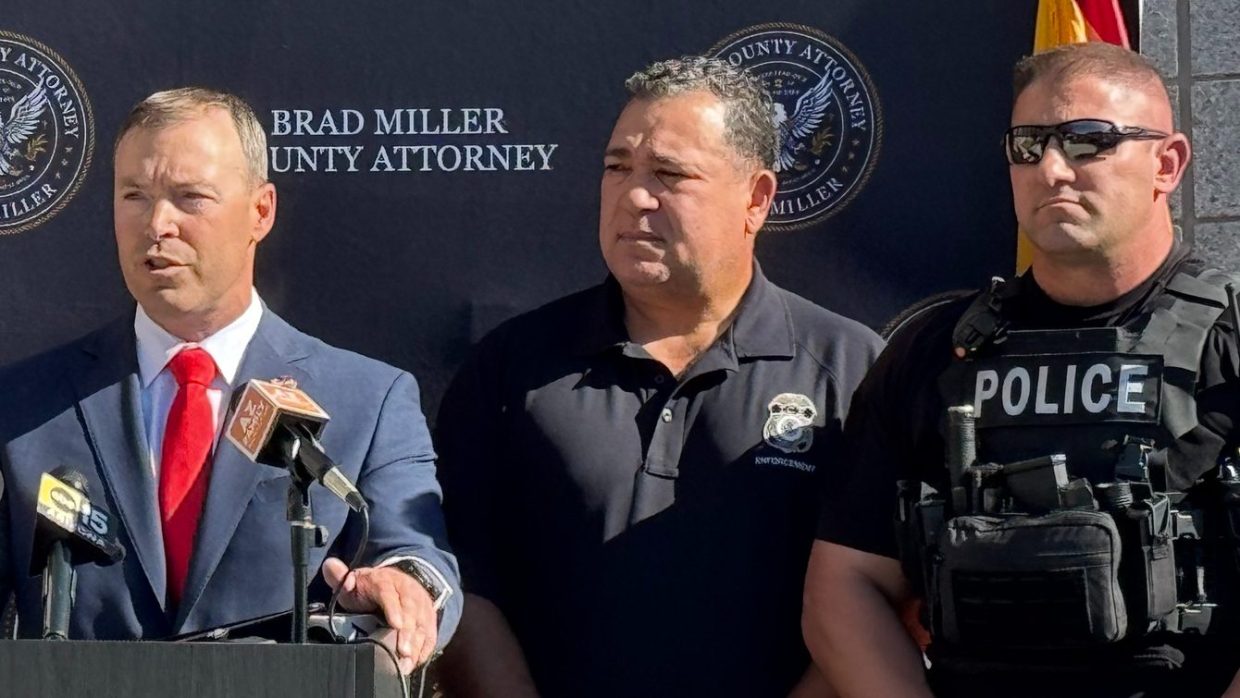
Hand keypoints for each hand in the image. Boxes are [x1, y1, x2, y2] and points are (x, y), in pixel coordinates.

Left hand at [322, 556, 437, 673]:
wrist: (399, 582)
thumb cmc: (371, 589)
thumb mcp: (354, 581)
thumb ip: (340, 578)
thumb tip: (329, 566)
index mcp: (386, 581)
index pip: (389, 594)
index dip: (393, 609)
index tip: (395, 624)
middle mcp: (407, 591)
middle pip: (410, 611)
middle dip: (408, 632)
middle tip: (403, 651)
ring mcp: (420, 604)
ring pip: (422, 623)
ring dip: (416, 644)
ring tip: (407, 663)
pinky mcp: (428, 617)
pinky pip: (430, 633)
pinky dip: (424, 648)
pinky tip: (415, 662)